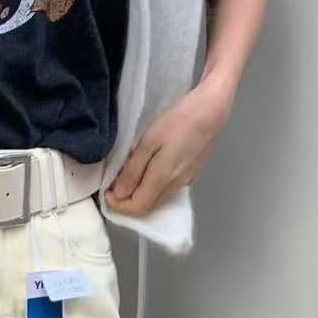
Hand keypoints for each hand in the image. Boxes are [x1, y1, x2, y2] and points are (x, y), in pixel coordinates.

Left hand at [104, 77, 232, 215]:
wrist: (210, 110)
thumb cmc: (177, 121)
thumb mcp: (148, 143)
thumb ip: (133, 171)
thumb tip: (119, 194)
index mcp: (163, 179)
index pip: (137, 207)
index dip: (118, 204)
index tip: (107, 190)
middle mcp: (175, 186)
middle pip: (147, 205)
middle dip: (127, 198)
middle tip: (114, 180)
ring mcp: (185, 181)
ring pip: (156, 197)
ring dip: (139, 190)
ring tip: (130, 170)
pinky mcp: (191, 174)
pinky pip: (166, 187)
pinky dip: (152, 184)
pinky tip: (149, 166)